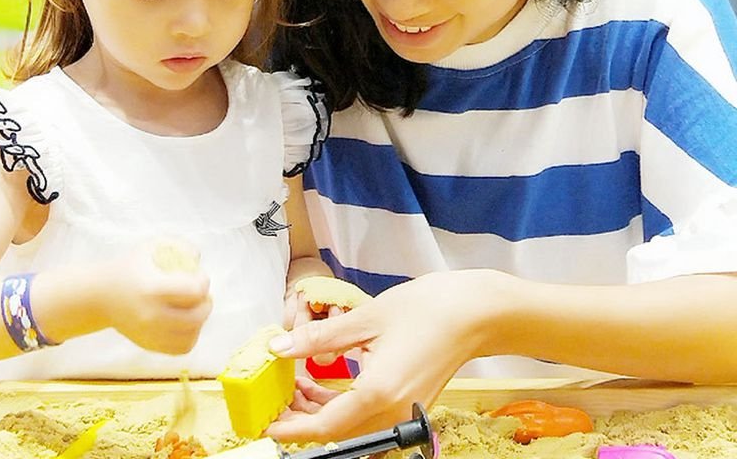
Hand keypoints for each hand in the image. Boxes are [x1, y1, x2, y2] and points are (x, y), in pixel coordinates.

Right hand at [99, 241, 211, 354]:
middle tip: (202, 294)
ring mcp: (150, 334)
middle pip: (197, 316)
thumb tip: (197, 258)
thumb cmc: (131, 267)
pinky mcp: (149, 345)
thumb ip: (180, 245)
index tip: (199, 275)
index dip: (204, 281)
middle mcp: (151, 315)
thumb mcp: (152, 246)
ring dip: (199, 321)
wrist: (100, 295)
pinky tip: (186, 323)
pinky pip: (181, 348)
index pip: (195, 291)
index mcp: (153, 289)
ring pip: (192, 335)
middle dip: (206, 303)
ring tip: (194, 308)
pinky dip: (190, 336)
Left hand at [266, 270, 511, 441]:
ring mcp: (403, 412)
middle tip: (277, 395)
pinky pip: (368, 416)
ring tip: (297, 382)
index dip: (292, 427)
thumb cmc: (427, 309)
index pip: (325, 427)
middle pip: (337, 432)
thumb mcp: (367, 318)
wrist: (476, 313)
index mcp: (378, 393)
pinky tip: (326, 380)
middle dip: (303, 417)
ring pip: (351, 426)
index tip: (266, 422)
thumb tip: (280, 347)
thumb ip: (320, 337)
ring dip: (321, 410)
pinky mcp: (409, 404)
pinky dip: (343, 404)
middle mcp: (391, 412)